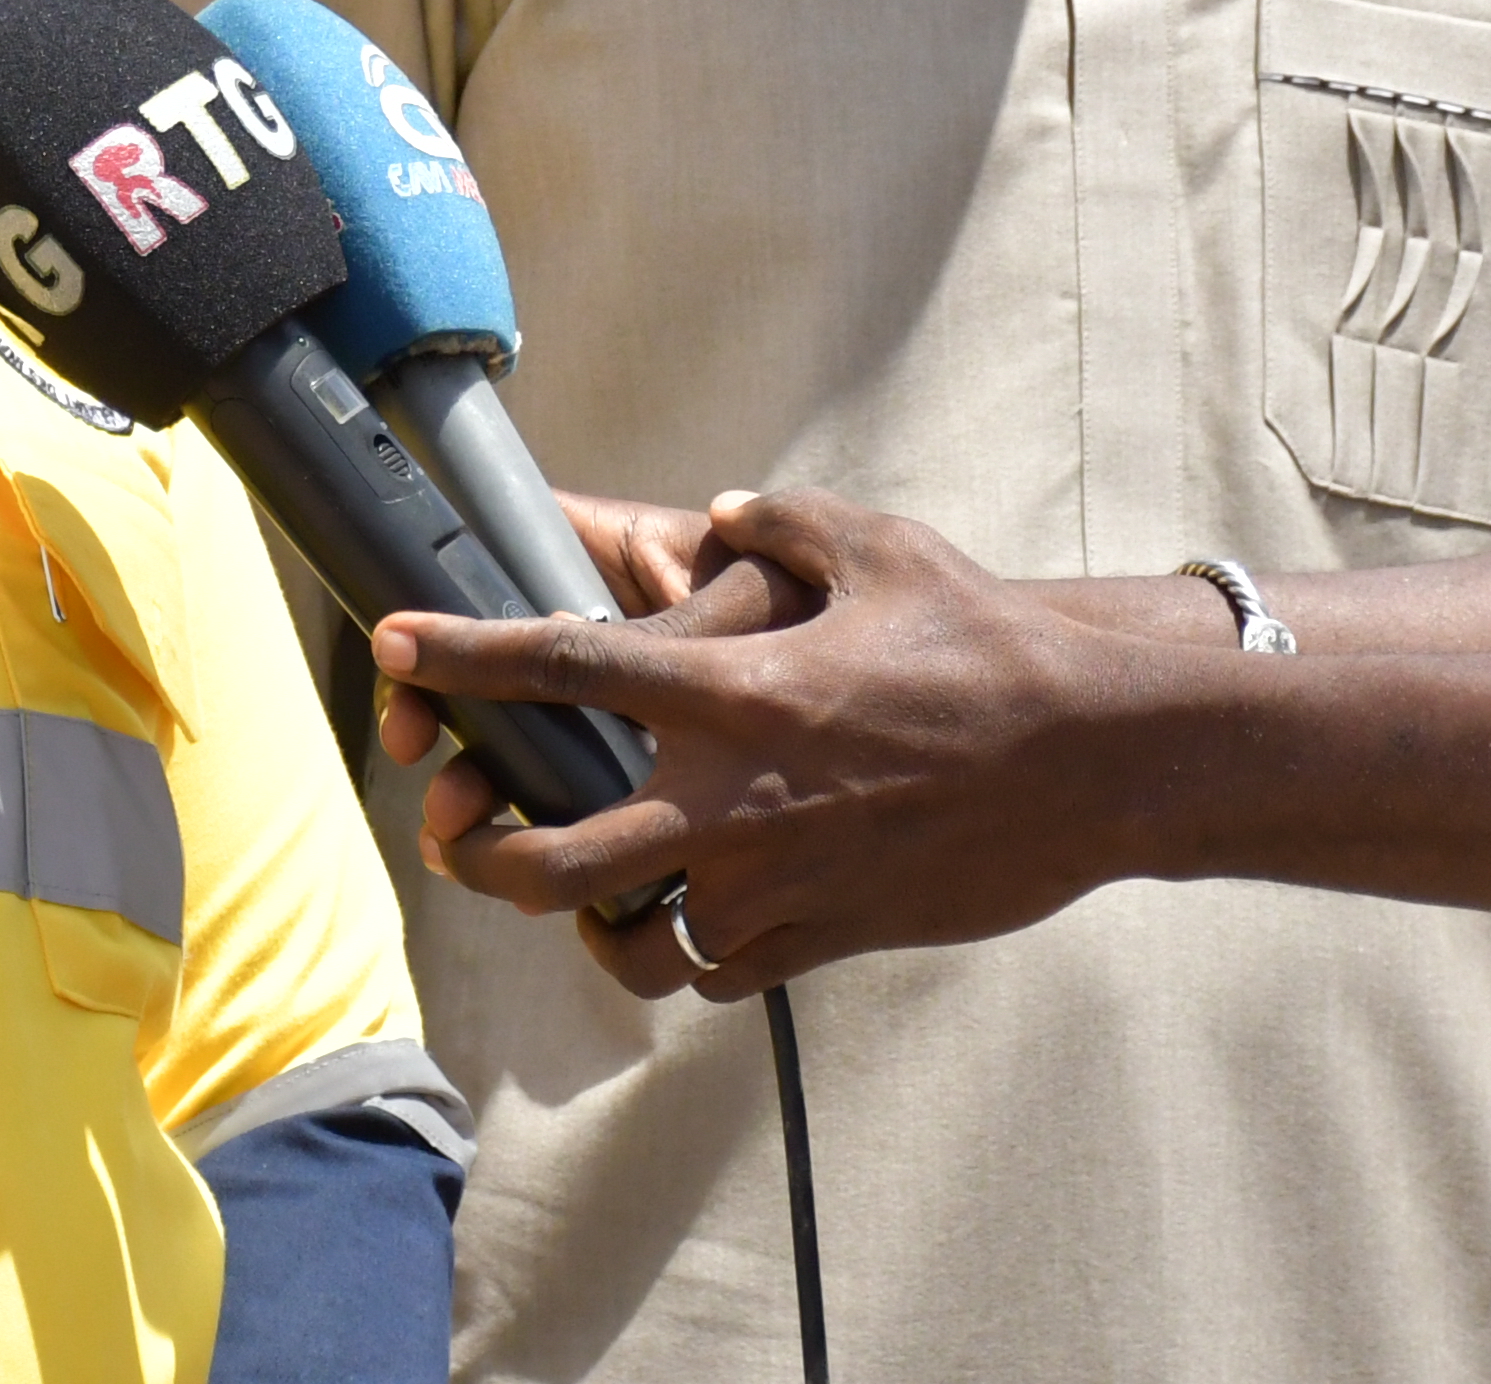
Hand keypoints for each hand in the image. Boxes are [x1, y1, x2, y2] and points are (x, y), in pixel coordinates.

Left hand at [369, 487, 1142, 999]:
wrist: (1095, 759)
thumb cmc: (986, 643)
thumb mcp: (878, 547)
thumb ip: (779, 525)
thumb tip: (719, 518)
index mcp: (729, 690)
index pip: (558, 669)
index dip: (460, 659)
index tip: (395, 647)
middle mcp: (730, 798)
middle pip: (551, 859)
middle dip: (479, 852)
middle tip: (458, 830)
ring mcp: (774, 881)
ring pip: (629, 937)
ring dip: (586, 920)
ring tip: (573, 893)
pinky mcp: (824, 938)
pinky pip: (718, 971)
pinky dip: (687, 954)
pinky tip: (686, 920)